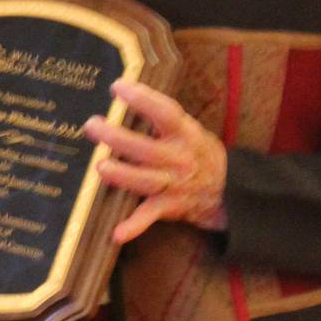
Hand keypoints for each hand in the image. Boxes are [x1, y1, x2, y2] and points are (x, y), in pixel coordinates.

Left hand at [84, 78, 227, 244]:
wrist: (228, 190)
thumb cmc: (198, 152)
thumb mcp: (189, 130)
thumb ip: (162, 119)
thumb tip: (127, 98)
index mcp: (186, 134)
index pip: (165, 112)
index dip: (143, 99)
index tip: (118, 87)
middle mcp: (179, 159)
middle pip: (147, 149)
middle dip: (119, 138)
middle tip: (92, 125)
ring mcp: (174, 184)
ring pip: (145, 181)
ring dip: (122, 175)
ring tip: (100, 166)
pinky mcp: (169, 207)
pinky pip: (150, 217)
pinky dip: (134, 226)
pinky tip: (116, 234)